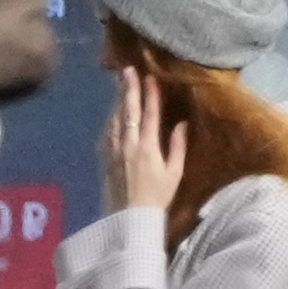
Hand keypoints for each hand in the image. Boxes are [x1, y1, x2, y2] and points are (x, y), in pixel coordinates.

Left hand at [100, 63, 182, 225]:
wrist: (128, 218)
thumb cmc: (157, 197)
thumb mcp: (174, 173)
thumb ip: (177, 146)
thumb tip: (182, 123)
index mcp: (148, 147)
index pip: (150, 114)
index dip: (151, 94)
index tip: (151, 77)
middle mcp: (129, 143)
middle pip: (129, 110)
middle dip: (129, 89)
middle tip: (127, 70)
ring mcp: (114, 149)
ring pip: (115, 118)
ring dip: (118, 100)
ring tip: (119, 83)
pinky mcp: (105, 156)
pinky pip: (108, 131)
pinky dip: (111, 117)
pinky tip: (113, 111)